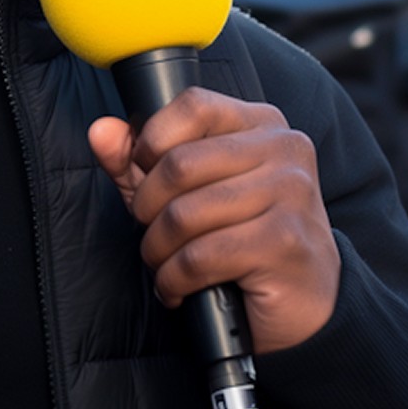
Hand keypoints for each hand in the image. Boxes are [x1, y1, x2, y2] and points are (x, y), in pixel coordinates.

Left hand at [88, 87, 340, 352]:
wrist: (307, 303)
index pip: (193, 105)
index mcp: (263, 124)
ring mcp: (290, 193)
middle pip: (180, 163)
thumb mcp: (186, 193)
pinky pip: (200, 256)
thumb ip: (139, 159)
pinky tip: (177, 289)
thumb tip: (100, 130)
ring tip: (163, 264)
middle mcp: (284, 149)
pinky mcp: (285, 242)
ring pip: (185, 214)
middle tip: (151, 233)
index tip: (144, 175)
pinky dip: (173, 280)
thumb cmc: (244, 240)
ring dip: (157, 250)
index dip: (153, 140)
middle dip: (147, 208)